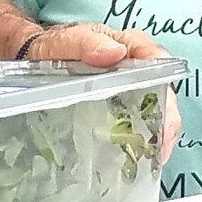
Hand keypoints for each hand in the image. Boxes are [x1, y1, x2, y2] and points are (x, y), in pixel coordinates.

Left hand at [21, 25, 179, 162]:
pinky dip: (139, 141)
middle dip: (167, 120)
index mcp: (128, 45)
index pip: (157, 60)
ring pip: (154, 110)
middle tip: (161, 148)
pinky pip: (136, 123)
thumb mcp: (66, 40)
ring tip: (151, 161)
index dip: (165, 84)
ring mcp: (130, 90)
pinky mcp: (119, 108)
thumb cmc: (55, 46)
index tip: (166, 112)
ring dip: (156, 135)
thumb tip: (114, 52)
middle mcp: (136, 69)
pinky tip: (136, 160)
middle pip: (162, 91)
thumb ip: (86, 43)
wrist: (34, 58)